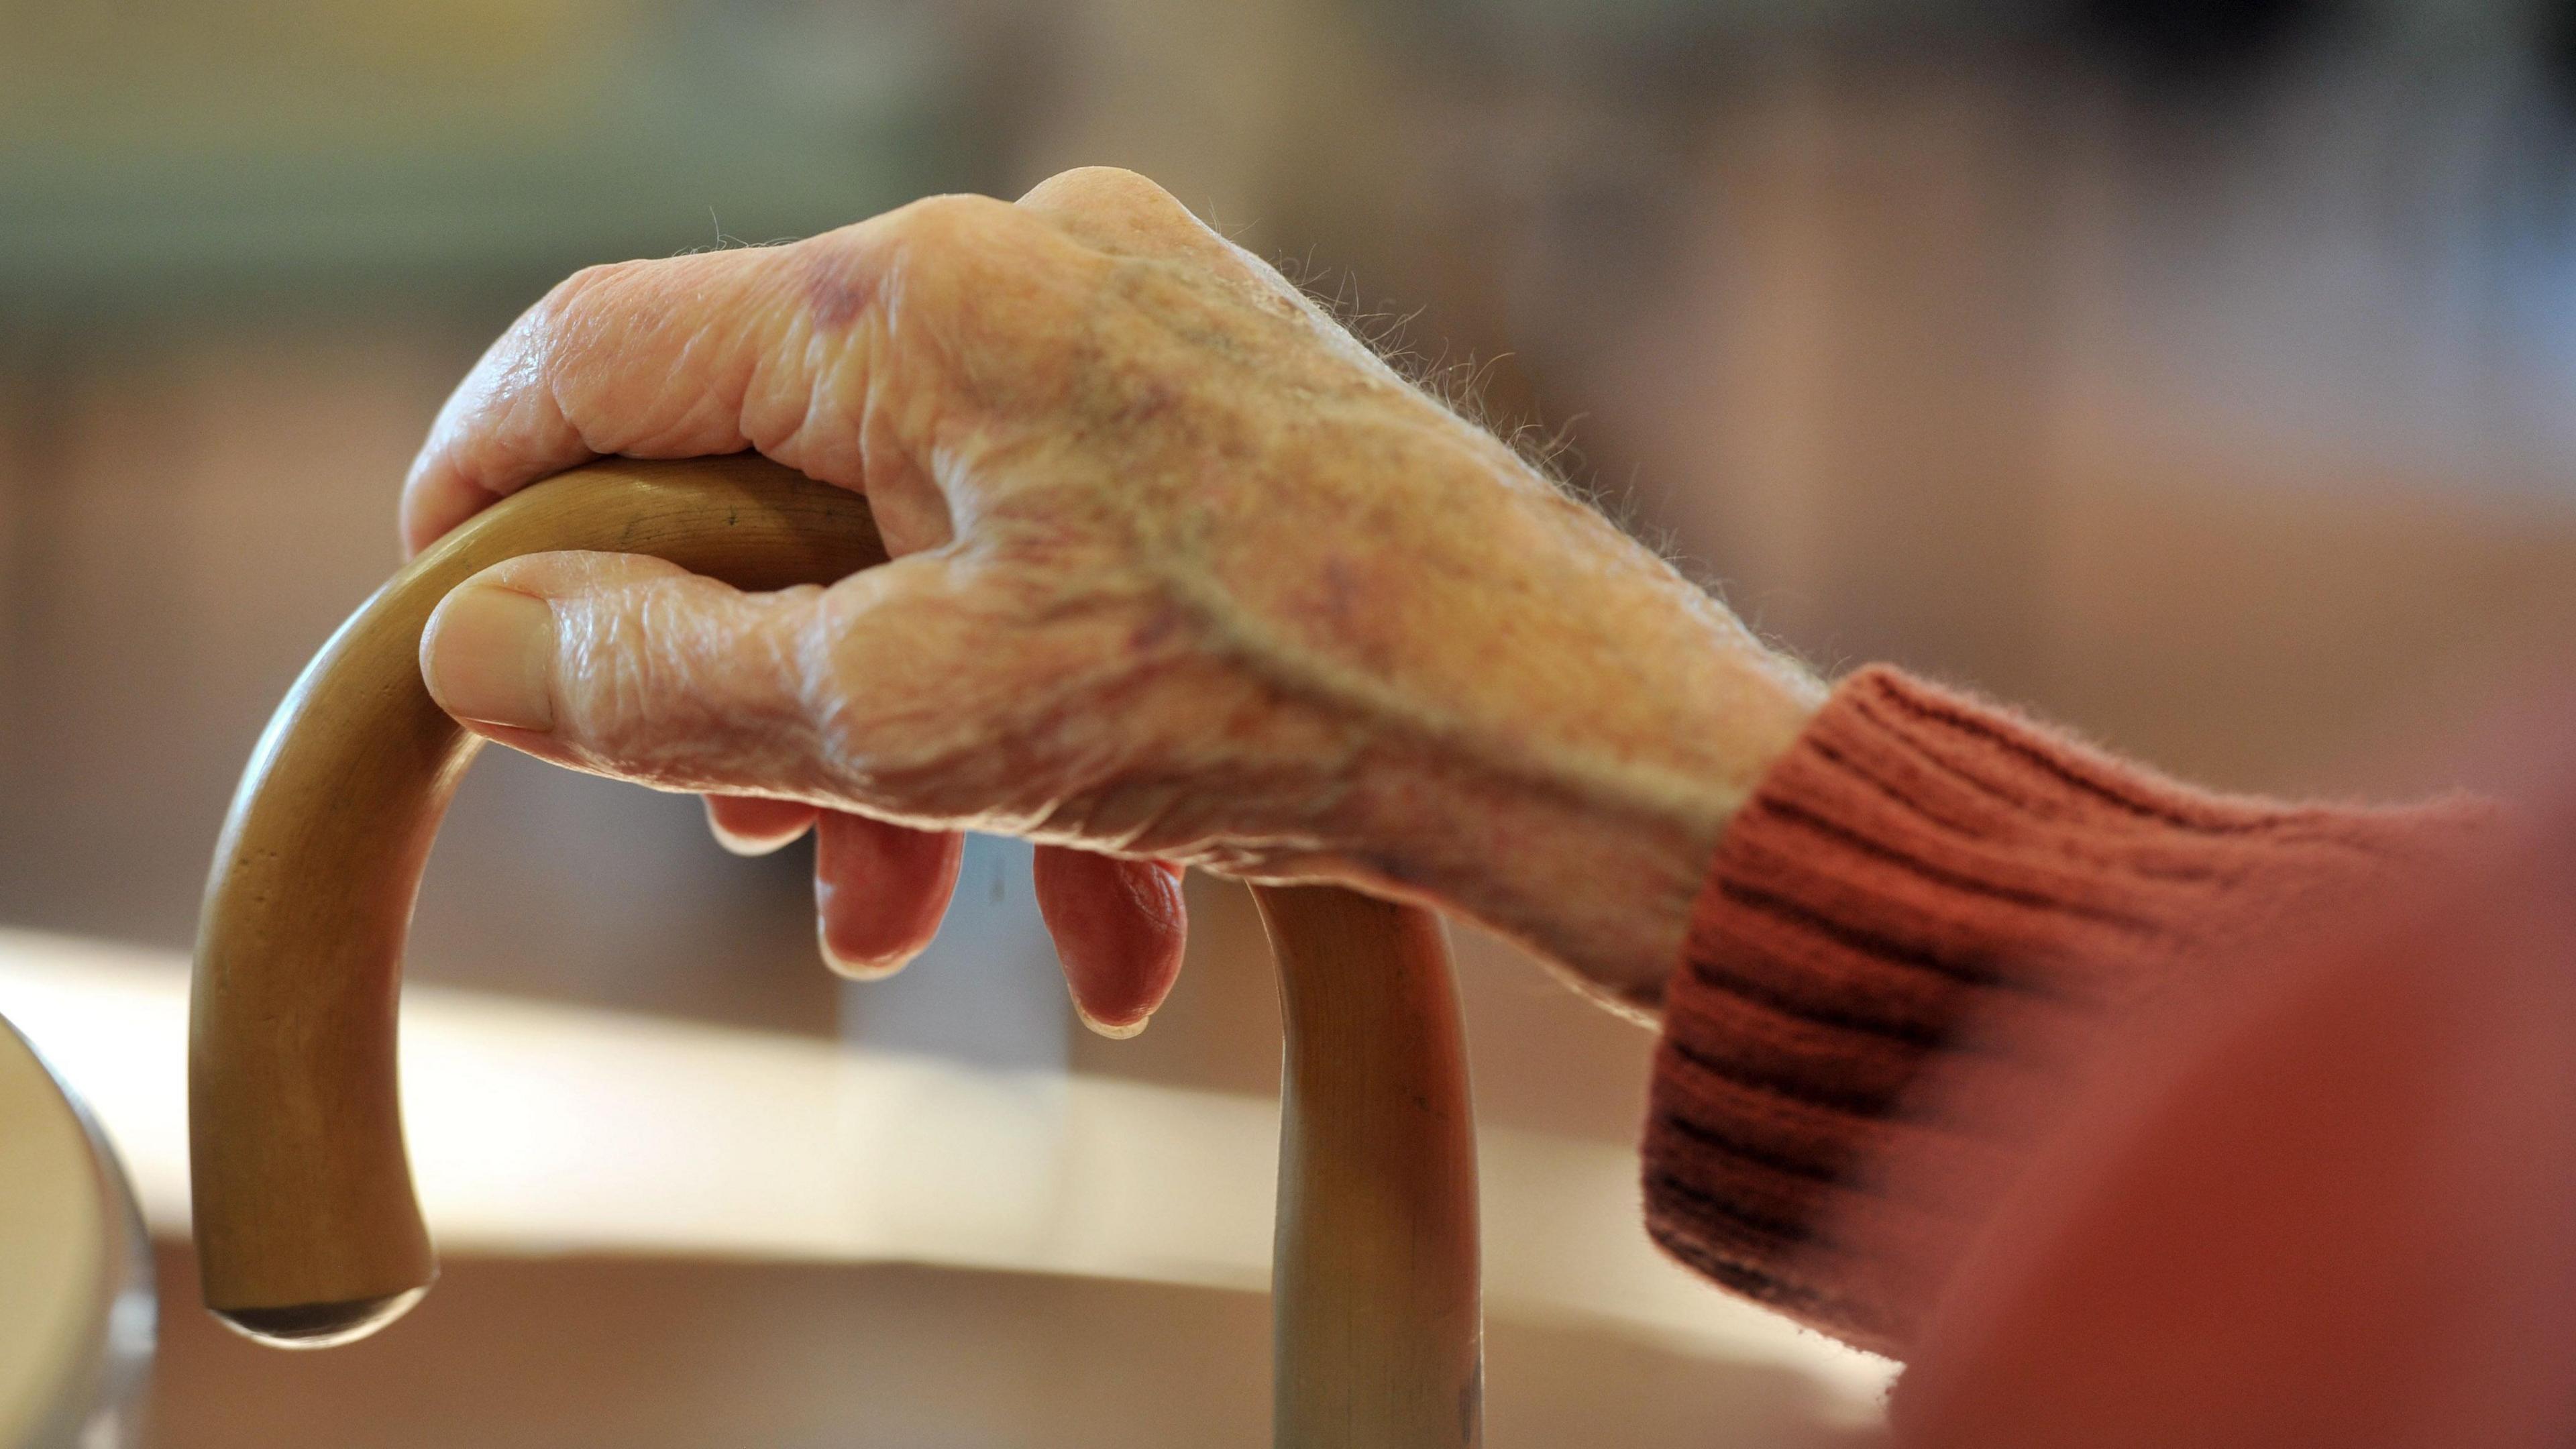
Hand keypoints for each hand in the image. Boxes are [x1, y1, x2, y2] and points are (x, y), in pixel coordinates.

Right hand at [405, 167, 1820, 1025]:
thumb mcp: (917, 719)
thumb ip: (665, 682)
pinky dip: (1043, 725)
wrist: (1568, 727)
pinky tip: (1107, 922)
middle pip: (785, 480)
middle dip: (754, 693)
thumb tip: (477, 645)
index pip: (609, 349)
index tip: (447, 603)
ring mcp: (1137, 336)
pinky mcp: (1218, 414)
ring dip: (911, 757)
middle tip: (756, 856)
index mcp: (923, 304)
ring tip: (920, 934)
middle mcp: (1029, 275)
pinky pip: (1061, 559)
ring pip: (930, 550)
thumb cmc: (1267, 696)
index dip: (493, 480)